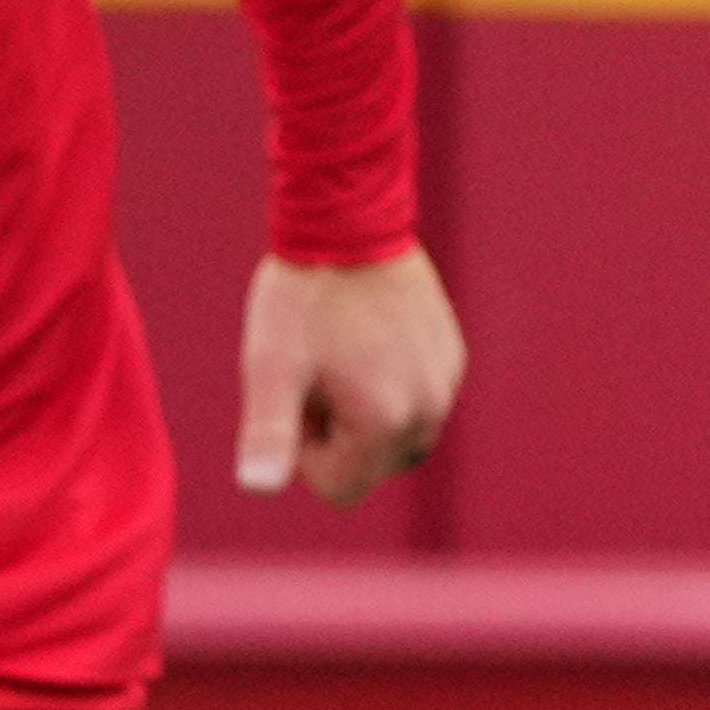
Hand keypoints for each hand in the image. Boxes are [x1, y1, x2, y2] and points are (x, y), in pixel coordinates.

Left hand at [235, 247, 463, 502]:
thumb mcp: (271, 366)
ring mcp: (446, 382)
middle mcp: (428, 409)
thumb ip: (268, 433)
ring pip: (397, 438)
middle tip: (320, 371)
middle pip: (372, 467)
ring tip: (343, 356)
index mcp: (385, 421)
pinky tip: (366, 340)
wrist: (350, 221)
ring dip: (367, 414)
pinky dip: (392, 389)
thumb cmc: (303, 298)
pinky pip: (419, 401)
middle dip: (339, 434)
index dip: (306, 449)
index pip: (339, 487)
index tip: (300, 392)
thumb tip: (257, 487)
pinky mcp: (453, 356)